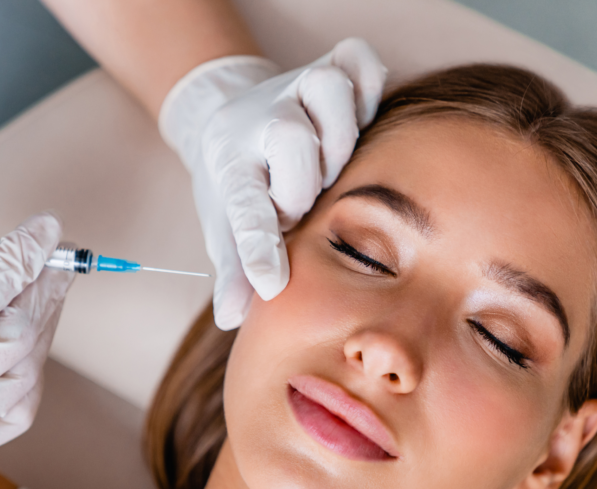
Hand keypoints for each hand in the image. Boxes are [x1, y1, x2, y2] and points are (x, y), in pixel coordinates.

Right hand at [0, 187, 73, 488]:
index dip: (23, 252)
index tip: (48, 225)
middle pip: (20, 332)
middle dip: (46, 288)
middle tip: (60, 258)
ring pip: (27, 375)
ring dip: (43, 330)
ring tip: (45, 295)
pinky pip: (17, 414)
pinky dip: (30, 376)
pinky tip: (27, 348)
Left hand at [159, 38, 386, 328]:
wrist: (235, 118)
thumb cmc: (243, 184)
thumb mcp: (227, 227)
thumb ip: (234, 271)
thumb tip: (230, 319)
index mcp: (231, 166)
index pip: (243, 209)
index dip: (258, 247)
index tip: (271, 283)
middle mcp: (262, 120)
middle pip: (291, 138)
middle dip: (304, 183)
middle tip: (304, 205)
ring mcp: (296, 87)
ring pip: (328, 90)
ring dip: (341, 135)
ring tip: (335, 165)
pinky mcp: (330, 64)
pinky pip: (359, 62)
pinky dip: (369, 87)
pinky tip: (362, 120)